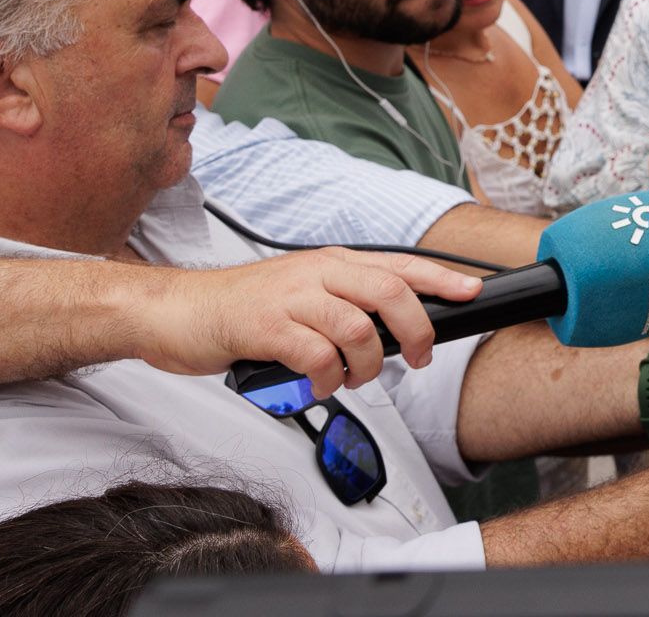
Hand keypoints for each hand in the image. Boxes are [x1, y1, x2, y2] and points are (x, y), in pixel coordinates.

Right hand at [120, 248, 480, 404]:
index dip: (440, 278)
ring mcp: (291, 297)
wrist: (177, 311)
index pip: (399, 265)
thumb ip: (343, 303)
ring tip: (351, 379)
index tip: (472, 291)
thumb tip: (393, 330)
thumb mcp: (302, 294)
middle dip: (416, 330)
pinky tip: (319, 384)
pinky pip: (316, 355)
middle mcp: (316, 273)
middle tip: (415, 359)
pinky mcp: (265, 326)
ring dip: (367, 364)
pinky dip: (326, 378)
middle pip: (390, 292)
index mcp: (331, 263)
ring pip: (359, 327)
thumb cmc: (242, 309)